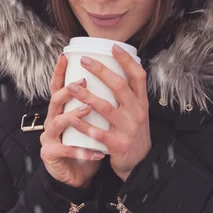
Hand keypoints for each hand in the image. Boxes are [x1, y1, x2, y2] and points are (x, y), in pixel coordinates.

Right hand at [39, 54, 104, 188]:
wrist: (77, 175)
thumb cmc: (85, 143)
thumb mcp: (90, 121)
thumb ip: (96, 103)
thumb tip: (116, 79)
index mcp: (61, 110)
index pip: (57, 87)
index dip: (59, 71)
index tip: (65, 56)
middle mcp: (52, 120)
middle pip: (54, 100)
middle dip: (68, 89)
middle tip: (83, 81)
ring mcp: (49, 137)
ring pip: (57, 122)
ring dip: (73, 115)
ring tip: (88, 109)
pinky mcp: (51, 154)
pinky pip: (66, 150)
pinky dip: (82, 150)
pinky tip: (97, 152)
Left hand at [66, 44, 151, 181]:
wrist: (140, 164)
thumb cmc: (133, 133)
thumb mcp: (138, 112)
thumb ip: (129, 95)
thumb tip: (114, 68)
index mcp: (141, 102)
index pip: (138, 76)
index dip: (127, 60)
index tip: (113, 47)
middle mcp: (137, 113)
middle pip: (120, 87)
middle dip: (101, 71)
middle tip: (84, 60)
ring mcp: (128, 129)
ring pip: (106, 108)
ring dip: (87, 96)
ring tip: (71, 86)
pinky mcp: (118, 145)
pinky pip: (98, 133)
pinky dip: (84, 125)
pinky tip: (71, 118)